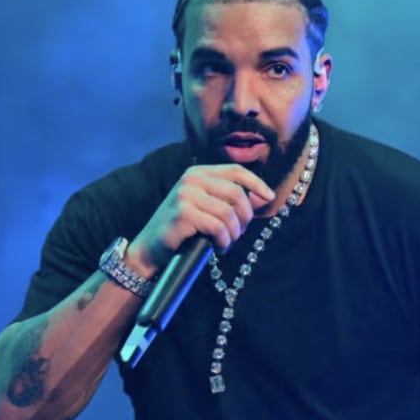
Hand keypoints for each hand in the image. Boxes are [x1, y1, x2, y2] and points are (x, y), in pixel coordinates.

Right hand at [127, 164, 274, 272]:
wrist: (150, 249)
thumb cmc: (182, 231)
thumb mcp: (206, 208)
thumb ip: (230, 200)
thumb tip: (264, 197)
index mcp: (198, 173)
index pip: (235, 171)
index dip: (256, 183)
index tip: (270, 196)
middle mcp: (191, 179)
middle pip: (236, 193)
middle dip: (244, 217)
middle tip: (238, 234)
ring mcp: (185, 195)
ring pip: (228, 213)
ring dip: (234, 233)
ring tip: (226, 243)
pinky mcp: (183, 213)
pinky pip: (218, 227)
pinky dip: (224, 241)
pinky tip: (219, 247)